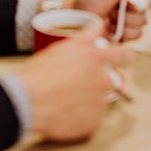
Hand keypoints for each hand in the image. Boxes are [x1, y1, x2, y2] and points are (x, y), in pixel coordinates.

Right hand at [17, 24, 131, 141]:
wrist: (27, 101)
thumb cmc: (41, 73)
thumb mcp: (63, 47)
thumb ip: (86, 37)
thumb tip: (98, 27)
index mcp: (97, 59)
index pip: (124, 56)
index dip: (123, 58)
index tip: (122, 60)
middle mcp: (103, 80)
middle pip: (110, 80)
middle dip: (97, 82)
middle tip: (77, 84)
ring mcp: (100, 103)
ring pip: (99, 100)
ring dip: (88, 99)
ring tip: (65, 99)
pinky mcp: (94, 123)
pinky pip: (92, 118)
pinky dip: (82, 117)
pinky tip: (64, 112)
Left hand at [69, 0, 150, 41]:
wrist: (77, 21)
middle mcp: (132, 3)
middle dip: (138, 4)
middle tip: (125, 3)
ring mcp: (130, 19)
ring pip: (144, 20)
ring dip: (128, 19)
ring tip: (114, 15)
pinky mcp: (127, 34)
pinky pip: (137, 34)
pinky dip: (125, 31)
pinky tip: (114, 27)